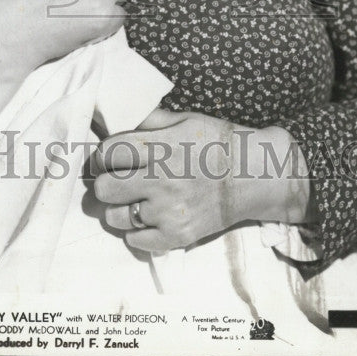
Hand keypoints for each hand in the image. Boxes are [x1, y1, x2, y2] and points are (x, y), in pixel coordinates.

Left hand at [94, 108, 312, 252]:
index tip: (107, 159)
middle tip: (117, 181)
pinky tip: (148, 218)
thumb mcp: (184, 120)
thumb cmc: (218, 142)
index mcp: (160, 148)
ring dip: (119, 209)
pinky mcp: (178, 236)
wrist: (255, 175)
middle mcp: (161, 181)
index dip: (102, 156)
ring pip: (115, 217)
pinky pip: (135, 241)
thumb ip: (149, 119)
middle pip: (104, 188)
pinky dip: (137, 231)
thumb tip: (116, 114)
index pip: (108, 153)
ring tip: (133, 201)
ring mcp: (169, 212)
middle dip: (106, 183)